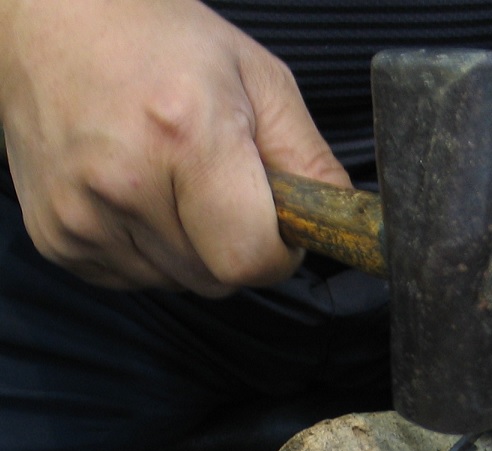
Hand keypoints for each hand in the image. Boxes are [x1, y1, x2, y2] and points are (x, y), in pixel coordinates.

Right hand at [0, 0, 347, 295]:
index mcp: (185, 135)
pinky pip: (136, 279)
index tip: (275, 226)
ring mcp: (81, 215)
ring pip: (179, 283)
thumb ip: (310, 160)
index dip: (276, 253)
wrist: (50, 21)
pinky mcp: (57, 238)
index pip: (249, 260)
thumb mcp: (259, 80)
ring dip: (193, 250)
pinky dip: (151, 250)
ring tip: (172, 182)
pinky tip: (138, 195)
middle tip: (220, 189)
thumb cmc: (160, 42)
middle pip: (217, 279)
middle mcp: (125, 182)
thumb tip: (340, 221)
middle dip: (236, 248)